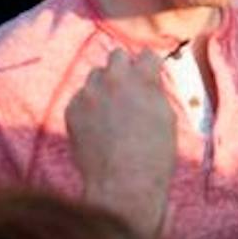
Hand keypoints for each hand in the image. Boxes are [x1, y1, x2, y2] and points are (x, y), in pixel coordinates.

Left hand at [65, 48, 177, 237]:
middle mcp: (114, 79)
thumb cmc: (153, 156)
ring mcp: (90, 93)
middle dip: (124, 69)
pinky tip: (97, 129)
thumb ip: (154, 91)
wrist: (123, 184)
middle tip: (128, 89)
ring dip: (104, 87)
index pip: (146, 54)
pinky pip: (80, 98)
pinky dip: (88, 108)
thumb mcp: (165, 117)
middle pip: (117, 56)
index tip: (149, 74)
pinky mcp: (72, 109)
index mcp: (143, 78)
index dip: (149, 66)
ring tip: (111, 114)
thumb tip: (147, 80)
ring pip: (95, 76)